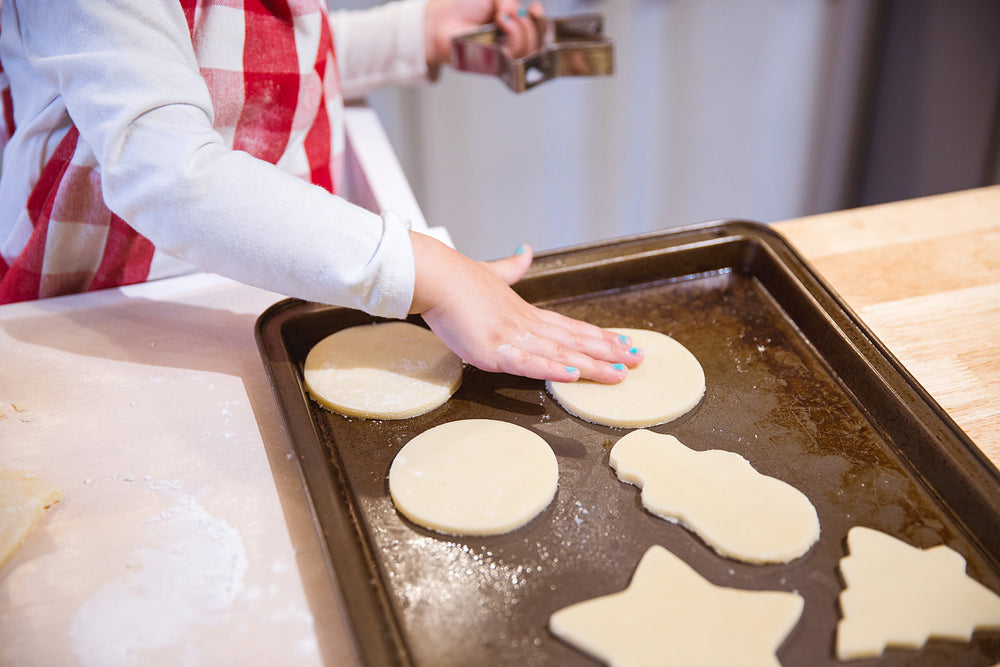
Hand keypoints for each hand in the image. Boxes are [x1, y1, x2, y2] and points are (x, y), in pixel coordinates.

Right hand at [409, 231, 643, 383]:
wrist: (436, 276)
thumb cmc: (457, 279)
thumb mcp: (491, 274)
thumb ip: (510, 268)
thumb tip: (524, 250)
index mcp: (526, 312)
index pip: (571, 326)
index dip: (598, 336)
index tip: (624, 342)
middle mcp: (526, 325)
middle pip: (575, 340)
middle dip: (608, 352)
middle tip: (638, 360)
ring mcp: (512, 338)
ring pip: (560, 353)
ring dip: (591, 365)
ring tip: (619, 373)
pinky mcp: (493, 351)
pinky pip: (527, 363)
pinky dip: (551, 369)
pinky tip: (571, 375)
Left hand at [424, 0, 545, 67]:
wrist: (441, 20)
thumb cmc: (459, 7)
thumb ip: (511, 2)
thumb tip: (523, 14)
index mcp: (511, 28)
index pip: (538, 32)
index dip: (542, 22)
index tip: (535, 10)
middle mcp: (509, 44)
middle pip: (539, 42)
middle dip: (531, 24)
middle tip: (511, 14)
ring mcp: (504, 56)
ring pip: (530, 50)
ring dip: (521, 29)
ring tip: (501, 18)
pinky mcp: (497, 66)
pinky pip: (517, 56)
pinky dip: (514, 35)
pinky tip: (501, 24)